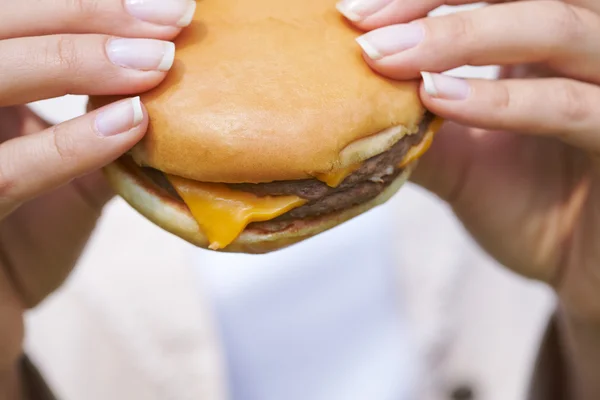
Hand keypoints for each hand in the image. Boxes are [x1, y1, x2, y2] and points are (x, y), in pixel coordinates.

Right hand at [0, 0, 194, 376]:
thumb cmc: (20, 241)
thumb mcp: (64, 174)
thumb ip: (100, 126)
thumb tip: (166, 87)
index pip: (17, 21)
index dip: (85, 6)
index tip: (165, 7)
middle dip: (84, 15)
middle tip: (168, 19)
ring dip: (75, 60)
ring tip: (155, 61)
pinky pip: (2, 173)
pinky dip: (69, 143)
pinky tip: (130, 124)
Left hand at [338, 0, 599, 320]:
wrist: (586, 272)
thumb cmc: (533, 208)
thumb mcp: (463, 162)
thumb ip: (417, 128)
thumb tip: (346, 106)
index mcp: (549, 42)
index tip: (353, 13)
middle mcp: (589, 46)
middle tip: (362, 21)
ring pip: (554, 26)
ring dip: (460, 36)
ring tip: (384, 55)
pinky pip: (570, 105)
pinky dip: (499, 101)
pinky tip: (438, 99)